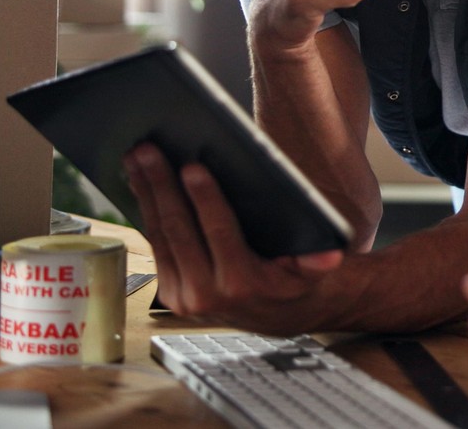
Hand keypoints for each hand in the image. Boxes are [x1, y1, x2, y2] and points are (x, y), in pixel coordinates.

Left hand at [124, 143, 347, 335]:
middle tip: (148, 151)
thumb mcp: (312, 273)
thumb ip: (319, 263)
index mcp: (242, 285)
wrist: (277, 316)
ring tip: (136, 158)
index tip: (191, 167)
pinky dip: (145, 210)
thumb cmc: (294, 282)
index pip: (219, 233)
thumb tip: (330, 257)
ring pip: (159, 236)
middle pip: (179, 231)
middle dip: (161, 186)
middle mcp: (206, 295)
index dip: (205, 198)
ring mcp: (182, 296)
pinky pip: (155, 245)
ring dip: (146, 193)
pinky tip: (140, 182)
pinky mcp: (168, 291)